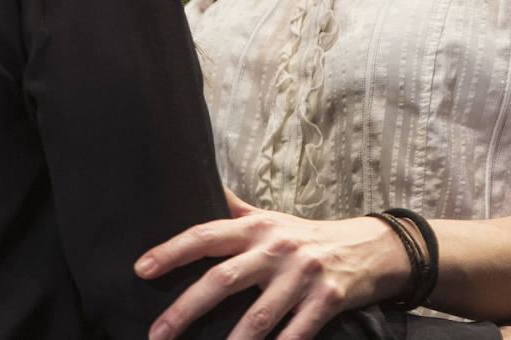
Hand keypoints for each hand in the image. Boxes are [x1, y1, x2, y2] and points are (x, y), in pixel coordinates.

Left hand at [135, 188, 408, 339]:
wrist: (368, 247)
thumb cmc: (307, 236)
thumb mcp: (270, 218)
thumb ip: (234, 210)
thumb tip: (200, 184)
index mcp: (257, 228)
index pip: (206, 235)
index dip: (172, 251)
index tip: (141, 268)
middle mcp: (276, 249)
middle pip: (224, 279)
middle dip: (186, 308)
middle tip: (157, 333)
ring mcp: (302, 276)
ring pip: (259, 315)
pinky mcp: (326, 301)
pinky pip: (295, 334)